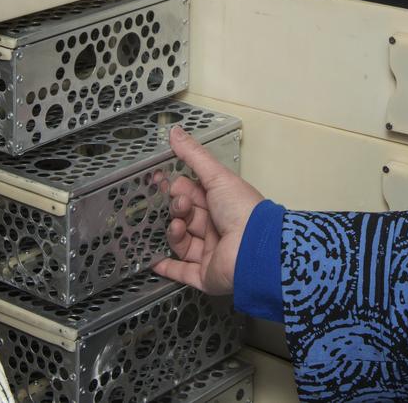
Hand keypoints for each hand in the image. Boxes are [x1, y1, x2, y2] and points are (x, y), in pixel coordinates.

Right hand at [152, 126, 263, 295]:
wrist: (254, 249)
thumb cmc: (242, 209)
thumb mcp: (217, 176)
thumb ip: (193, 156)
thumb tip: (175, 132)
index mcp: (224, 202)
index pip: (194, 193)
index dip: (178, 187)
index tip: (159, 180)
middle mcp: (218, 226)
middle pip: (188, 217)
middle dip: (178, 208)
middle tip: (179, 203)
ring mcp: (212, 252)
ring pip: (183, 242)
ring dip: (174, 232)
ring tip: (178, 224)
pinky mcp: (206, 275)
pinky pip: (183, 272)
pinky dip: (168, 267)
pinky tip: (154, 260)